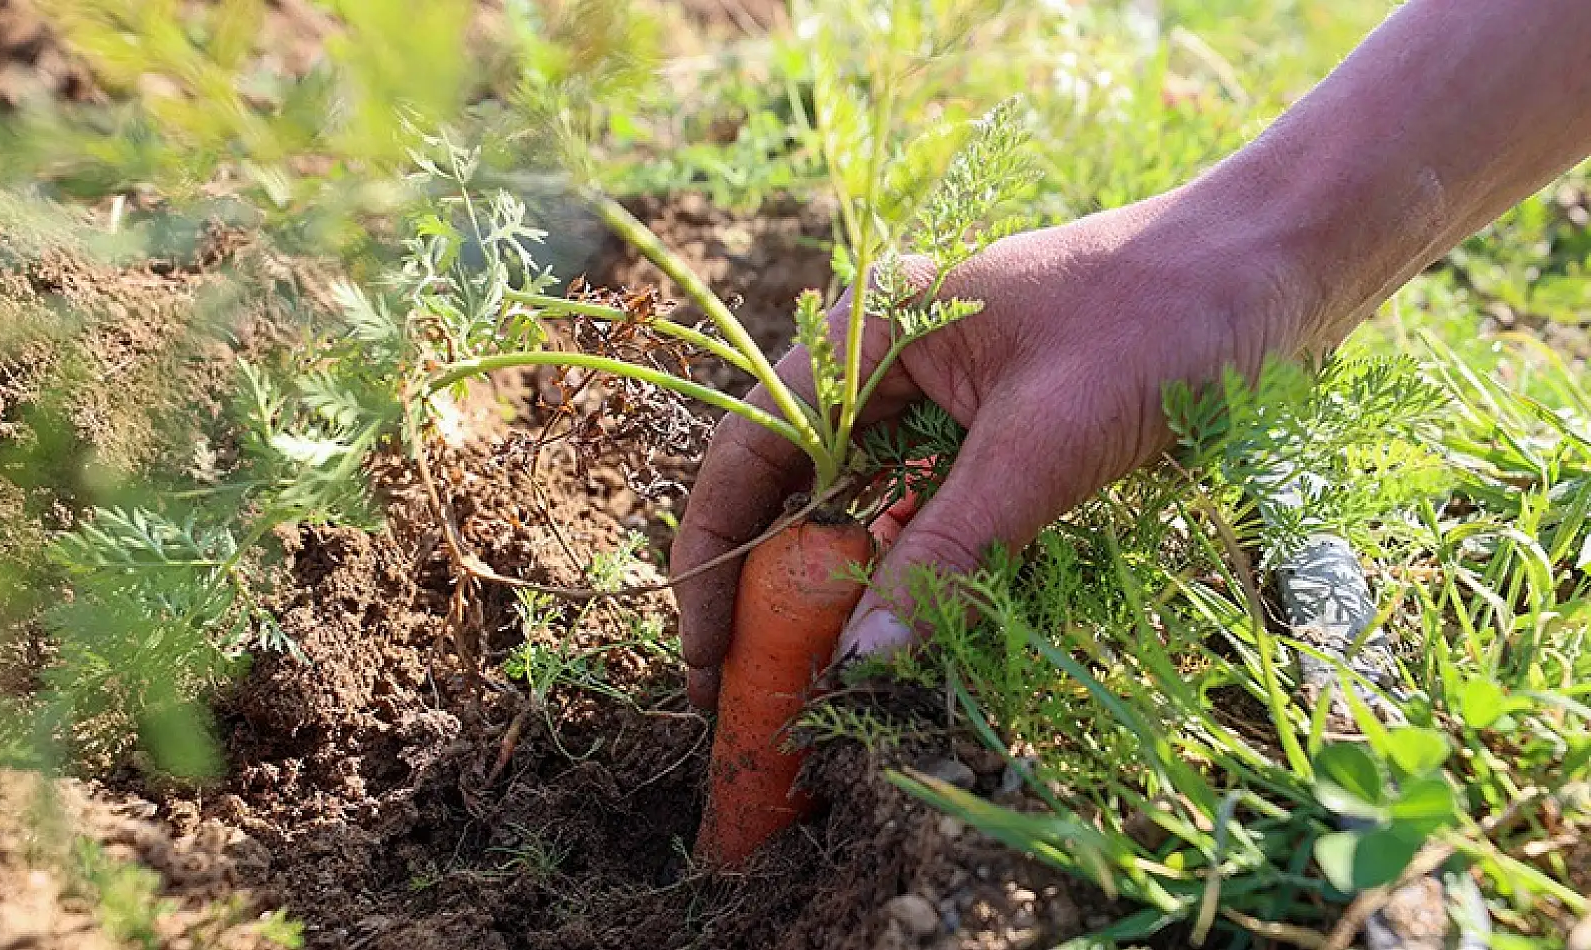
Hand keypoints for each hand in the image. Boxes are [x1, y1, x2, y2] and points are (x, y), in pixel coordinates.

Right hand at [671, 188, 1311, 708]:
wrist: (1285, 261)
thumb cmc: (1163, 320)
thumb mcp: (1045, 443)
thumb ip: (947, 552)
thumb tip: (858, 665)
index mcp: (869, 334)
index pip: (750, 452)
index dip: (712, 558)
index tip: (704, 655)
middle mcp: (891, 364)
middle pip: (799, 492)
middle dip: (774, 592)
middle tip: (760, 696)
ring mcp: (949, 398)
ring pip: (867, 510)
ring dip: (847, 593)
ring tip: (827, 684)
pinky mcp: (1003, 431)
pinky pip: (935, 512)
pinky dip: (919, 574)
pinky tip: (917, 634)